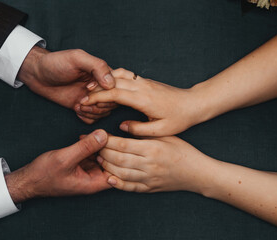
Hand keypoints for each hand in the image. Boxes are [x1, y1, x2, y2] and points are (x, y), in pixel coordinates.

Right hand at [5, 129, 110, 202]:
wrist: (28, 179)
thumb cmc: (44, 174)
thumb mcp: (65, 158)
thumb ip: (85, 147)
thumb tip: (104, 134)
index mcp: (93, 183)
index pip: (118, 173)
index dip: (120, 158)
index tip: (115, 143)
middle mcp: (93, 179)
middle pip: (113, 163)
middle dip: (111, 148)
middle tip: (104, 134)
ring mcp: (88, 172)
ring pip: (103, 157)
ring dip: (100, 145)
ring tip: (95, 133)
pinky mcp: (81, 165)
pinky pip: (93, 154)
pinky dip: (91, 145)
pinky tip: (85, 137)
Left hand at [18, 46, 116, 123]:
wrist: (38, 74)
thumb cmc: (56, 63)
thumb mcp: (77, 58)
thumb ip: (97, 66)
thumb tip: (111, 83)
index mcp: (102, 73)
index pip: (117, 87)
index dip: (105, 92)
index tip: (88, 89)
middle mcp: (99, 86)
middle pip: (112, 102)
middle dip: (99, 104)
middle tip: (82, 100)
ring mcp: (91, 98)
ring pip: (104, 112)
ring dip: (92, 112)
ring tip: (79, 105)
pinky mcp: (83, 106)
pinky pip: (94, 118)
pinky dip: (87, 117)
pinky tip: (77, 110)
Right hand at [81, 68, 205, 135]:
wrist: (194, 103)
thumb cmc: (179, 118)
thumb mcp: (160, 130)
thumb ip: (138, 129)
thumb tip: (122, 126)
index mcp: (144, 99)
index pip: (115, 94)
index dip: (98, 97)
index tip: (85, 102)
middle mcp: (142, 86)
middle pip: (113, 82)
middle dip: (95, 89)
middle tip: (82, 97)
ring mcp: (144, 81)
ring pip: (118, 75)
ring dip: (103, 80)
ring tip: (91, 89)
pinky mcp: (145, 81)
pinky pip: (125, 75)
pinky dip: (112, 78)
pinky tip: (106, 85)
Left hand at [97, 135, 209, 192]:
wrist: (197, 173)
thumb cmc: (182, 150)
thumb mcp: (165, 135)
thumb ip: (144, 132)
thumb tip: (122, 127)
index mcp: (153, 148)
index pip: (123, 144)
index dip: (107, 141)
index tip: (97, 135)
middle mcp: (149, 164)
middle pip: (119, 159)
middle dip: (103, 152)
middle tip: (92, 146)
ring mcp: (149, 179)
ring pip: (121, 173)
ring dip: (107, 166)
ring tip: (98, 159)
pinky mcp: (150, 188)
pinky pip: (130, 188)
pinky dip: (118, 184)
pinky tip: (108, 178)